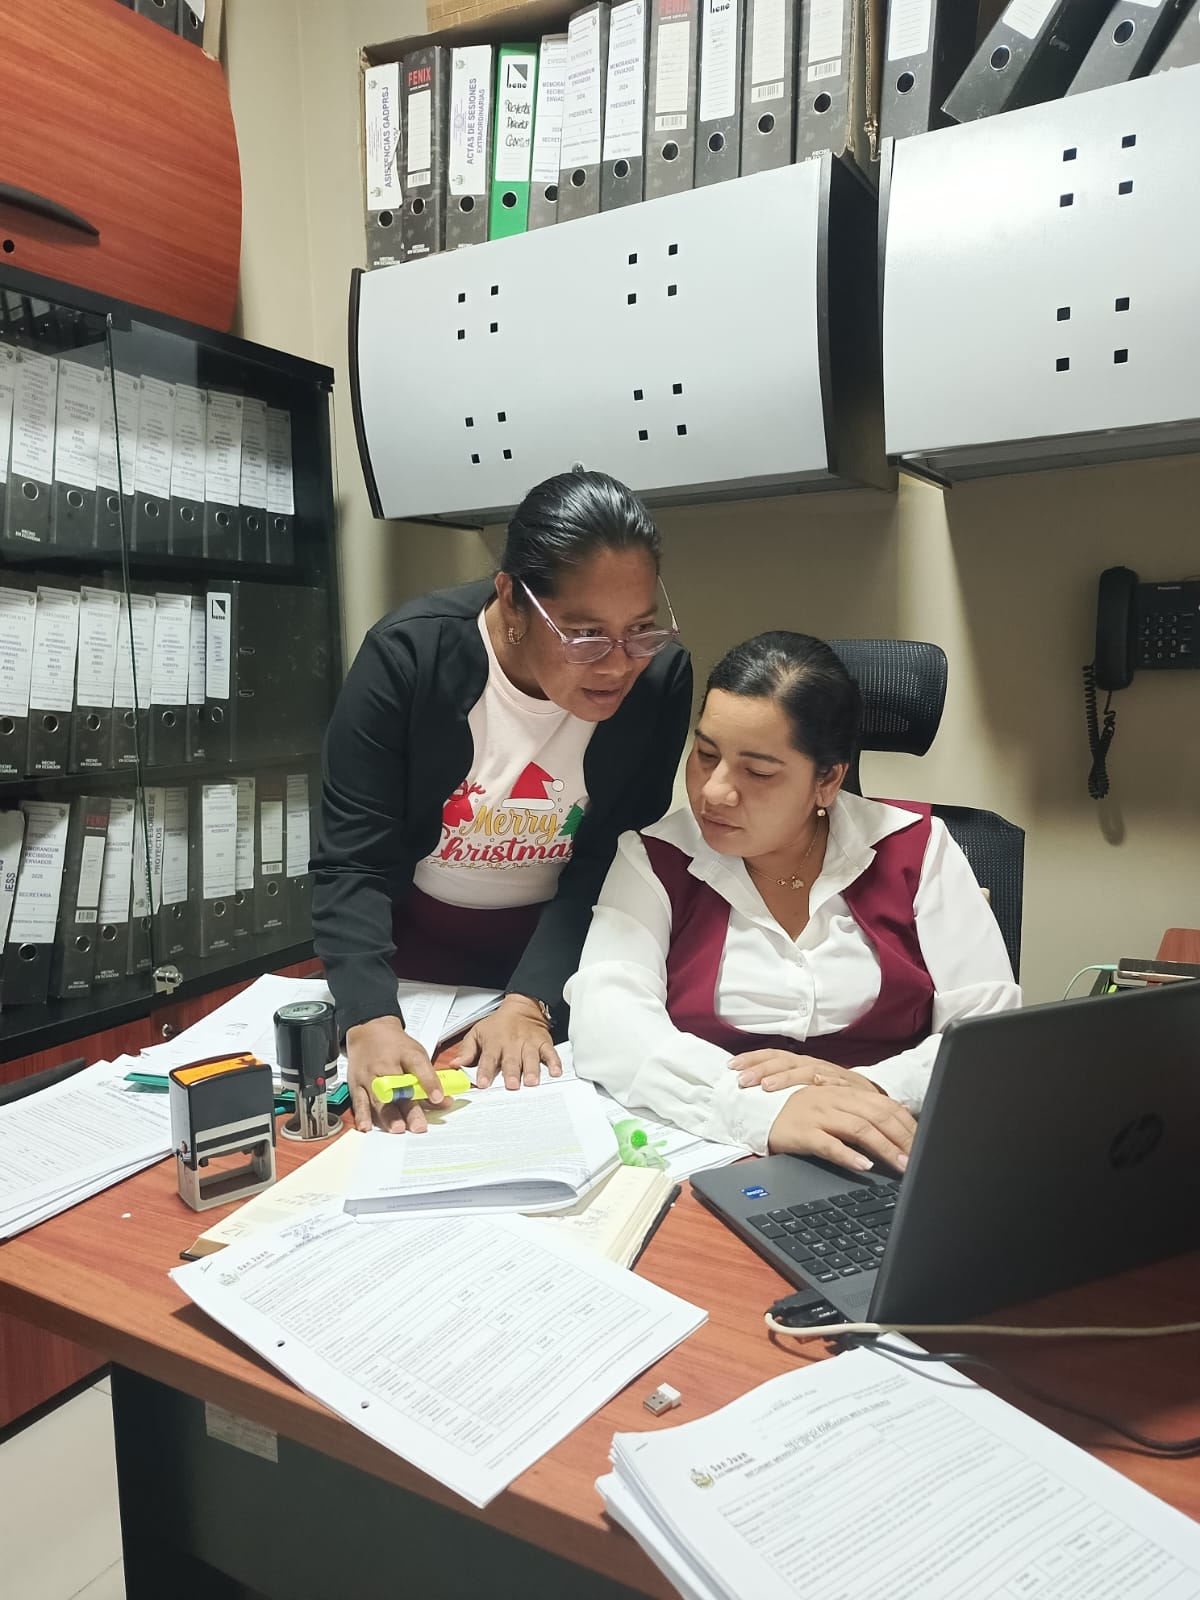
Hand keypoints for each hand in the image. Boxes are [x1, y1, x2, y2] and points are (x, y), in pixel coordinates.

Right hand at [346, 1015, 446, 1134]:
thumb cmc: (396, 1047)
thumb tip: (445, 1101)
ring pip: (379, 1097)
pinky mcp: (356, 1084)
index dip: (429, 1082)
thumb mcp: (417, 1055)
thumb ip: (430, 1079)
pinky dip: (362, 1115)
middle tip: (419, 1126)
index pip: (419, 1066)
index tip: (439, 1098)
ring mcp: (370, 1075)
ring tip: (397, 1128)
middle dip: (409, 1109)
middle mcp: (387, 1065)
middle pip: (399, 1088)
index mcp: (407, 1054)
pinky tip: (367, 1127)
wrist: (368, 1032)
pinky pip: (359, 1101)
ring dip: (388, 1115)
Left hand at [451, 994, 561, 1088]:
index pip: (488, 1058)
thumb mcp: (478, 1032)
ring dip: (531, 1070)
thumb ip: (467, 1050)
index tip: (483, 1083)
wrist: (522, 1008)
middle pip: (511, 1060)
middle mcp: (512, 1043)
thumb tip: (456, 1065)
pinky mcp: (543, 1043)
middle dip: (511, 1072)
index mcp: (494, 1042)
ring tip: (531, 1082)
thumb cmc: (498, 1025)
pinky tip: (555, 1072)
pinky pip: (550, 1053)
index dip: (485, 1071)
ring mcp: (529, 1043)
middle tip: (511, 1085)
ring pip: (530, 1057)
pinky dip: (554, 1062)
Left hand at [731, 1050, 883, 1095]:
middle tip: (741, 1079)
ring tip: (766, 1087)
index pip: (772, 1056)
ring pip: (803, 1071)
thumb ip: (784, 1086)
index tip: (730, 1066)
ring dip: (784, 1077)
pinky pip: (830, 1084)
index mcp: (799, 1063)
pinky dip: (819, 1085)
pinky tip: (808, 1090)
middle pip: (783, 1061)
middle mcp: (811, 1064)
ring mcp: (828, 1074)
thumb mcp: (806, 1086)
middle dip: (761, 1068)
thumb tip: (752, 1088)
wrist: (871, 1095)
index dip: (752, 1059)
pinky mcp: (845, 1086)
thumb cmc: (832, 1093)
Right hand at [766, 1086, 915, 1174]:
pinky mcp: (802, 1131)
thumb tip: (898, 1125)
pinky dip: (848, 1155)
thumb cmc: (800, 1112)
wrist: (757, 1107)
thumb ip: (861, 1113)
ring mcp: (818, 1113)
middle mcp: (834, 1098)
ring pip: (859, 1129)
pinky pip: (829, 1143)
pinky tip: (863, 1167)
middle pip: (878, 1116)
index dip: (908, 1125)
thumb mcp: (833, 1106)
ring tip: (901, 1166)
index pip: (886, 1105)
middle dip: (903, 1139)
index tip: (924, 1144)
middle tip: (919, 1160)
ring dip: (884, 1149)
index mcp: (845, 1091)